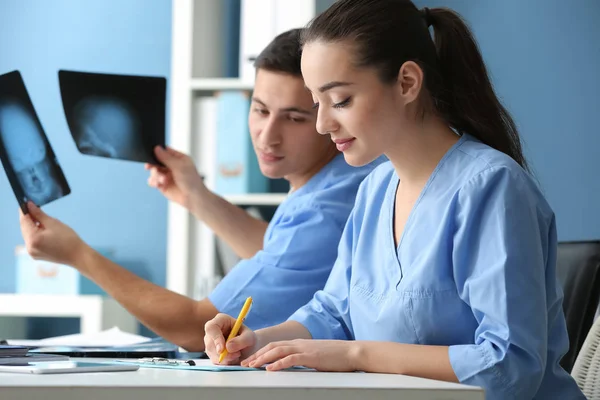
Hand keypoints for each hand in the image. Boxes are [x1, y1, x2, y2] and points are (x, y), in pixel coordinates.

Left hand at [19, 202, 88, 266]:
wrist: (78, 255)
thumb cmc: (68, 239)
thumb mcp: (53, 223)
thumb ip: (39, 214)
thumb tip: (29, 205)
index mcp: (33, 239)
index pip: (24, 221)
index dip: (24, 210)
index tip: (26, 202)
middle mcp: (29, 247)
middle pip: (24, 228)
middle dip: (29, 218)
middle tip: (36, 209)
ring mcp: (32, 252)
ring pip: (28, 234)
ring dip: (33, 226)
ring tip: (45, 222)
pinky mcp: (36, 255)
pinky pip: (32, 241)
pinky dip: (36, 234)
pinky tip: (46, 231)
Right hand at [146, 146, 205, 209]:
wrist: (193, 198)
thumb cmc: (191, 181)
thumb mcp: (179, 166)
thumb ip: (166, 157)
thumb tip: (157, 148)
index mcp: (178, 158)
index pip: (165, 151)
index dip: (157, 152)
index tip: (151, 153)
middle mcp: (172, 166)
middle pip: (156, 161)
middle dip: (153, 164)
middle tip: (149, 167)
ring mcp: (167, 175)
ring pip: (154, 171)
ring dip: (156, 175)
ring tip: (163, 180)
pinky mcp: (163, 185)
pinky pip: (153, 181)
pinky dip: (153, 182)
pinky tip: (157, 184)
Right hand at [204, 313, 257, 364]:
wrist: (249, 346)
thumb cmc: (248, 337)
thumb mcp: (250, 337)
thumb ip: (241, 340)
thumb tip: (228, 347)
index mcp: (221, 320)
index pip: (211, 327)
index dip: (215, 338)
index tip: (222, 349)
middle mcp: (212, 331)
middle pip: (210, 343)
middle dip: (223, 353)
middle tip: (237, 354)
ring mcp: (210, 342)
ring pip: (212, 354)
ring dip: (226, 358)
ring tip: (238, 354)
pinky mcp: (211, 353)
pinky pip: (215, 361)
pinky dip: (225, 362)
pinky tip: (233, 358)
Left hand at [241, 339, 358, 371]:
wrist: (351, 352)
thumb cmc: (335, 357)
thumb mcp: (314, 357)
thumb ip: (302, 359)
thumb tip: (291, 366)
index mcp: (299, 344)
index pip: (275, 345)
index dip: (261, 352)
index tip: (251, 360)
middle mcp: (299, 344)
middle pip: (273, 346)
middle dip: (257, 355)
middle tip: (245, 363)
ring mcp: (304, 349)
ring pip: (278, 351)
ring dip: (263, 358)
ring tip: (252, 365)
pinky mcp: (310, 356)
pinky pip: (291, 359)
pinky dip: (279, 363)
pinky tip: (270, 369)